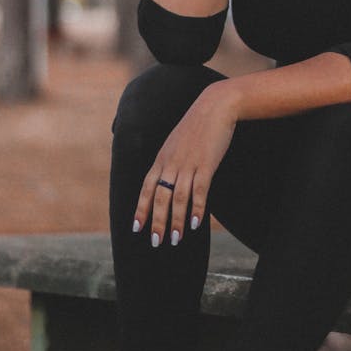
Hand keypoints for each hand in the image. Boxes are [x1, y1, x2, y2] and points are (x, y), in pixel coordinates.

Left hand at [133, 82, 237, 247]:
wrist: (214, 107)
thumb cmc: (196, 127)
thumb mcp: (176, 144)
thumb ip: (169, 162)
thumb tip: (166, 181)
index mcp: (161, 159)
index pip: (146, 188)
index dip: (140, 209)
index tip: (136, 228)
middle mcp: (171, 163)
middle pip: (160, 197)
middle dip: (157, 222)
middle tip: (157, 242)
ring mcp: (188, 164)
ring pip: (178, 198)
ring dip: (177, 221)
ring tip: (176, 239)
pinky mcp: (206, 164)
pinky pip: (200, 191)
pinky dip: (197, 209)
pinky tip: (196, 224)